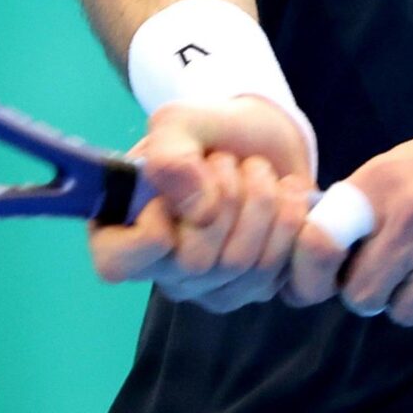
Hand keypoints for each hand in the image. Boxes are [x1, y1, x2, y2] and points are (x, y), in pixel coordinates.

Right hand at [88, 96, 315, 311]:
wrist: (263, 138)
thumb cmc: (208, 133)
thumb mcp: (178, 123)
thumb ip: (170, 155)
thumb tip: (199, 212)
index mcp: (124, 236)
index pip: (118, 264)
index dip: (152, 226)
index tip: (173, 187)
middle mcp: (166, 272)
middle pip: (195, 263)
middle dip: (224, 195)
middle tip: (227, 162)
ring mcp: (213, 288)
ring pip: (244, 267)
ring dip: (262, 201)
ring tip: (258, 171)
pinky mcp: (260, 289)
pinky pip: (288, 281)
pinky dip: (295, 226)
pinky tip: (289, 197)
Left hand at [286, 112, 412, 330]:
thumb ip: (368, 201)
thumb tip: (318, 242)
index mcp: (384, 181)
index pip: (319, 241)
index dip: (310, 271)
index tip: (318, 280)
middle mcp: (411, 217)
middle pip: (359, 295)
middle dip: (372, 293)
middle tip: (393, 273)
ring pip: (402, 313)